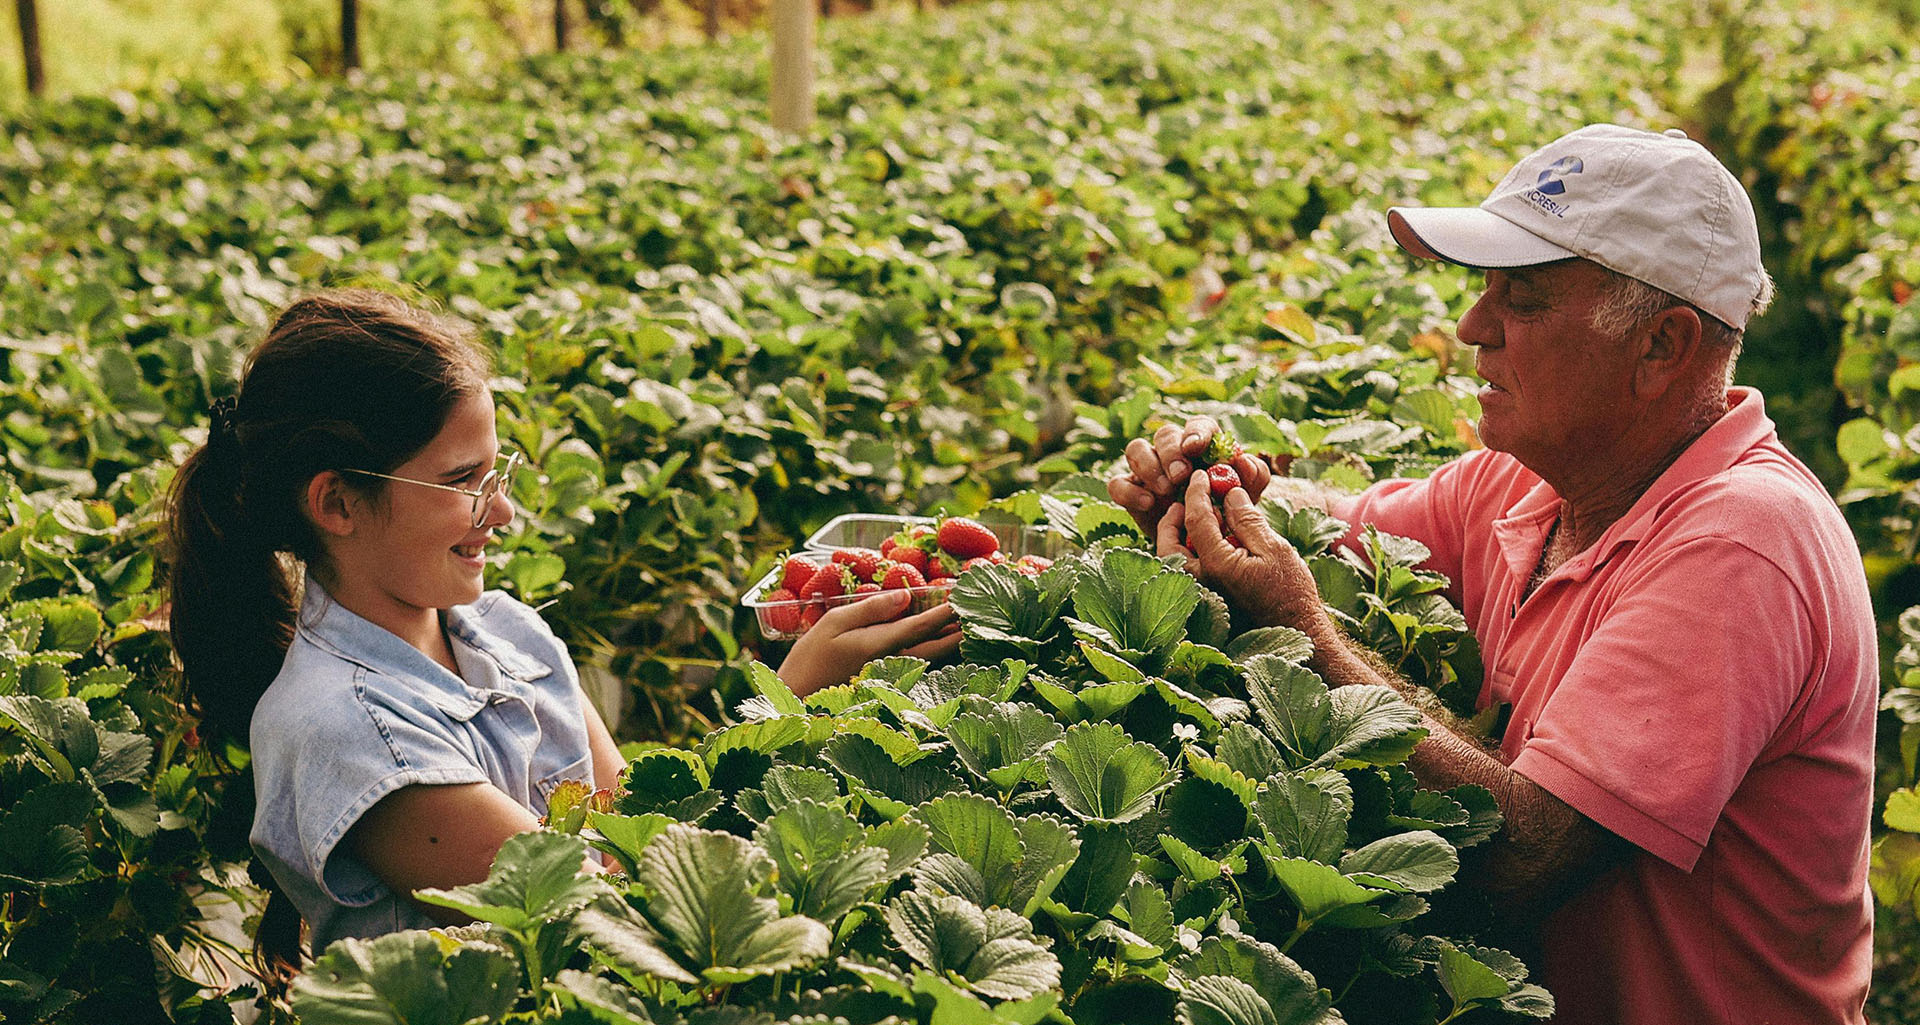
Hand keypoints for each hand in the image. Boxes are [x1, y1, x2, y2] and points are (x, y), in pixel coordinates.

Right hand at [777, 589, 961, 696]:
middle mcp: (894, 663)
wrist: (797, 702)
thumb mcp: (835, 623)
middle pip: (938, 646)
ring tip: (967, 625)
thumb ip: (872, 608)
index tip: (966, 597)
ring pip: (933, 659)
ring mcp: (893, 678)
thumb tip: (906, 595)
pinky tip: (942, 644)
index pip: (924, 625)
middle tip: (977, 612)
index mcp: (882, 645)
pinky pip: (920, 667)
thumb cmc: (810, 659)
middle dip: (959, 629)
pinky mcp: (888, 686)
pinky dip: (936, 653)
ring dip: (951, 642)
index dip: (947, 611)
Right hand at [1107, 415, 1273, 537]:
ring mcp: (1147, 469)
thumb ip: (1252, 476)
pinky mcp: (1130, 490)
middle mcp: (1171, 451)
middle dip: (1172, 452)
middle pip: (1164, 434)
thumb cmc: (1226, 510)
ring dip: (1149, 467)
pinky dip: (1129, 491)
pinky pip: (1117, 483)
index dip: (1195, 433)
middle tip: (1182, 476)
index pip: (1197, 425)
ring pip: (1136, 449)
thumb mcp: (1247, 496)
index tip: (1197, 447)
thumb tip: (1242, 460)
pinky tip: (1148, 504)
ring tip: (1166, 491)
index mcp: (1202, 444)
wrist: (1203, 544)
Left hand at [1155, 471, 1337, 646]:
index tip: (1203, 476)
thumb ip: (1247, 520)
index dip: (1198, 492)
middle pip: (1168, 545)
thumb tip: (1229, 493)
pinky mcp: (1207, 601)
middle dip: (1171, 520)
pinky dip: (1188, 553)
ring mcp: (1202, 594)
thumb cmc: (1291, 591)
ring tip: (1195, 518)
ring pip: (1173, 561)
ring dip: (1177, 537)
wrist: (1297, 630)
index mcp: (1216, 565)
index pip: (1196, 519)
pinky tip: (1207, 540)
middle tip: (1184, 502)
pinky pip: (1187, 572)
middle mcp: (1201, 581)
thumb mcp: (1274, 548)